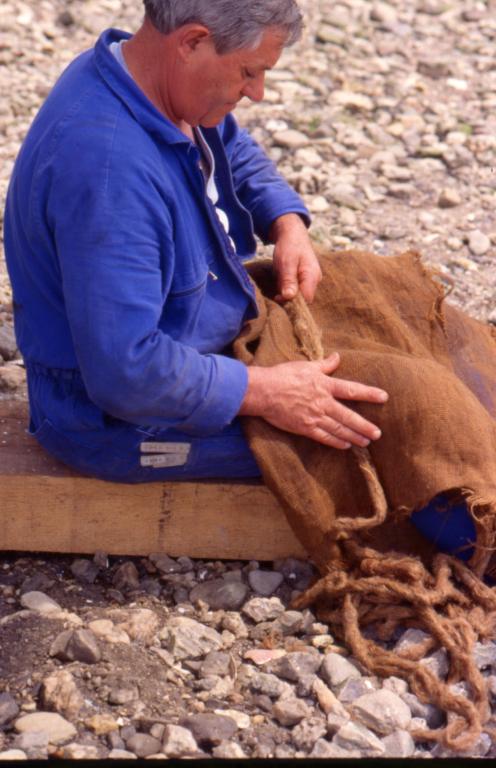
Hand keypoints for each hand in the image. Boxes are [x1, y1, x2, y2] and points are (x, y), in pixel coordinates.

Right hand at [239, 353, 388, 449]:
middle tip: (378, 434)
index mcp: (324, 385)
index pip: (352, 390)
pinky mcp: (304, 428)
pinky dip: (336, 442)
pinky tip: (345, 445)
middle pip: (348, 416)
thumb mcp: (306, 366)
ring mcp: (314, 417)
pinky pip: (324, 437)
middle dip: (365, 426)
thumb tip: (337, 357)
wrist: (263, 391)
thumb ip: (324, 364)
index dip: (369, 393)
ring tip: (366, 442)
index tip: (384, 397)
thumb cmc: (283, 375)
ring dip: (354, 436)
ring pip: (339, 429)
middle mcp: (323, 402)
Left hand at [269, 213, 321, 302]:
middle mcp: (314, 280)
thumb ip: (288, 280)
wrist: (292, 233)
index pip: (305, 300)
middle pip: (302, 299)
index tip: (278, 297)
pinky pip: (295, 289)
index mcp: (312, 276)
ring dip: (286, 291)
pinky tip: (281, 278)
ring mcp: (310, 280)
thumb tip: (289, 297)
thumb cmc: (289, 246)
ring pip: (297, 294)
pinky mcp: (304, 279)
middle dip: (288, 297)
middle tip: (276, 286)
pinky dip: (286, 287)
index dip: (292, 302)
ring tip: (279, 277)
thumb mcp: (286, 262)